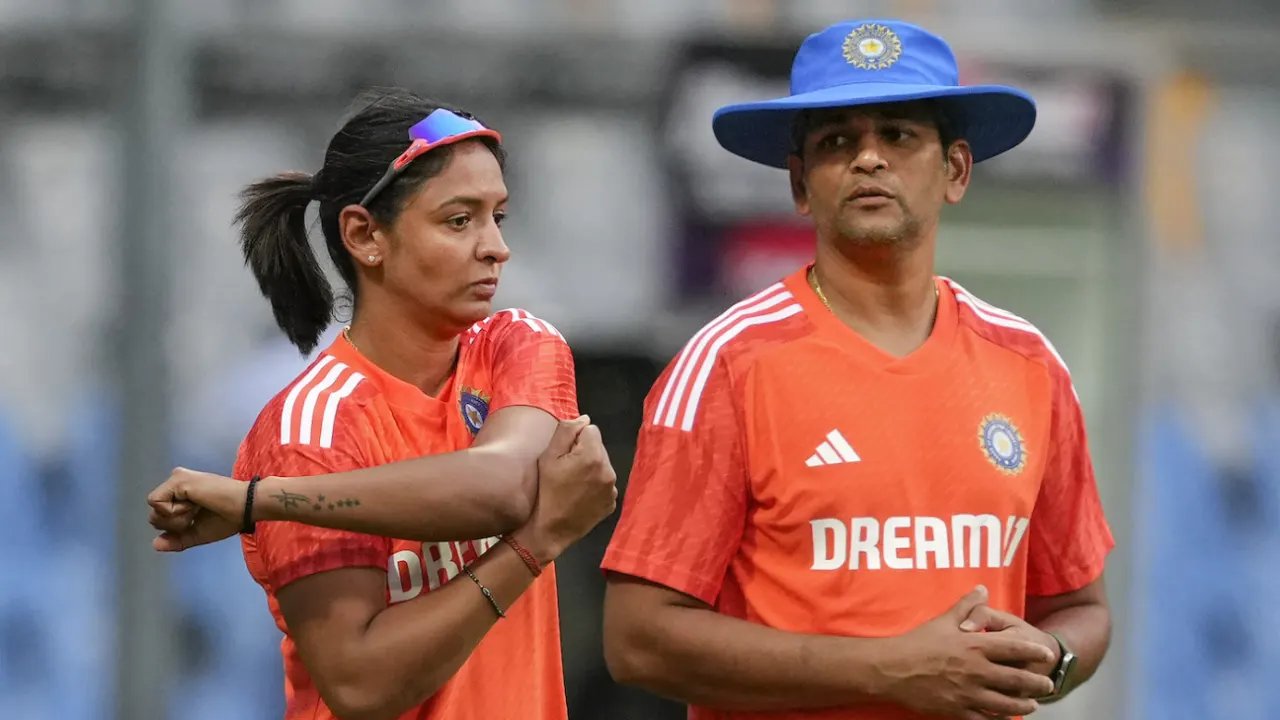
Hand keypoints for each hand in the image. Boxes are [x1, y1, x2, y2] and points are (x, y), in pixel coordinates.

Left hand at [146, 467, 246, 551]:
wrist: (244, 508)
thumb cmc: (227, 519)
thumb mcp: (197, 533)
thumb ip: (176, 540)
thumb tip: (154, 544)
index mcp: (181, 494)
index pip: (161, 517)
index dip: (176, 527)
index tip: (198, 519)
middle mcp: (176, 483)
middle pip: (154, 515)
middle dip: (174, 524)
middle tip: (198, 514)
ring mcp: (176, 479)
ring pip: (154, 510)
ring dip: (176, 518)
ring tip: (197, 508)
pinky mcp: (177, 479)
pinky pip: (157, 503)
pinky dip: (173, 512)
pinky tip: (193, 504)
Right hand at [511, 415, 617, 562]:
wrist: (549, 531)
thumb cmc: (544, 492)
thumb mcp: (548, 457)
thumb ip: (566, 431)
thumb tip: (585, 419)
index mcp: (593, 456)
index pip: (591, 429)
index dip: (575, 439)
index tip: (564, 455)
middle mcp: (609, 470)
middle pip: (598, 446)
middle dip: (585, 452)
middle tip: (566, 469)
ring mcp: (612, 488)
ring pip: (603, 464)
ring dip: (591, 467)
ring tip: (572, 482)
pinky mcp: (611, 502)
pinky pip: (605, 483)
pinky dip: (595, 484)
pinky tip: (580, 494)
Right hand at [876, 586, 1056, 719]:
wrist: (892, 669)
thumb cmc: (917, 643)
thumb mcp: (943, 620)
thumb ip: (966, 606)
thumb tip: (983, 588)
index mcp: (974, 647)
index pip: (1013, 649)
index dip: (1033, 652)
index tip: (1047, 655)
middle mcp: (976, 671)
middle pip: (1016, 679)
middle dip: (1036, 683)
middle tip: (1047, 685)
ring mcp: (968, 693)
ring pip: (1005, 704)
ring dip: (1023, 705)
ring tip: (1033, 705)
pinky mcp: (957, 711)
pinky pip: (984, 719)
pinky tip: (1005, 719)